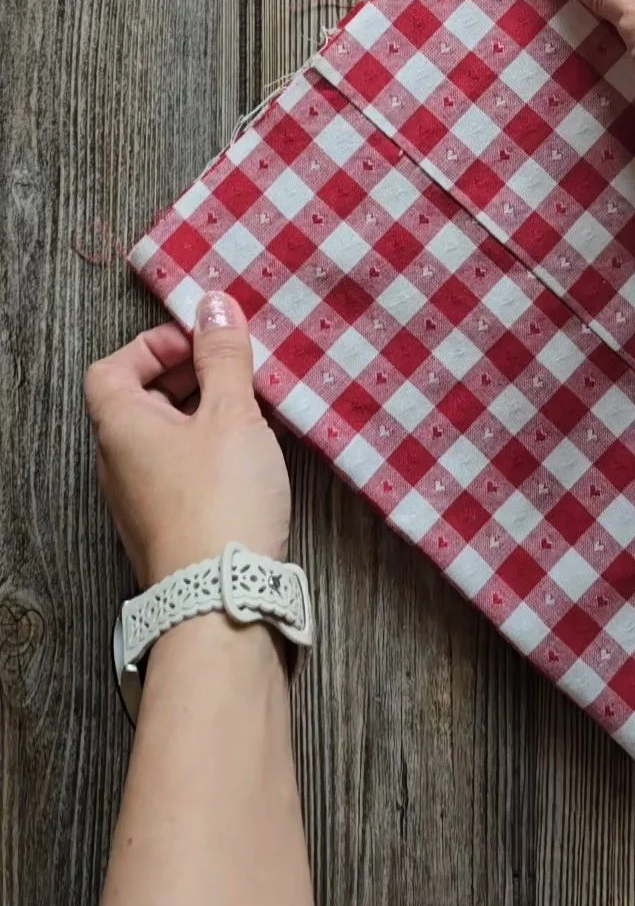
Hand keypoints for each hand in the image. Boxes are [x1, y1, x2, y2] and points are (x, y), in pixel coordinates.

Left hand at [84, 294, 290, 586]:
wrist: (221, 600)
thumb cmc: (220, 499)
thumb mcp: (231, 413)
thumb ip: (223, 356)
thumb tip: (215, 305)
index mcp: (120, 426)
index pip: (111, 367)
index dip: (153, 345)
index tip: (201, 343)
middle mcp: (118, 463)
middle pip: (139, 400)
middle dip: (187, 376)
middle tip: (235, 370)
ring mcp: (140, 500)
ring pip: (164, 437)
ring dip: (203, 415)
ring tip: (252, 410)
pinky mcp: (168, 527)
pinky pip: (180, 471)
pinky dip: (209, 451)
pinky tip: (251, 456)